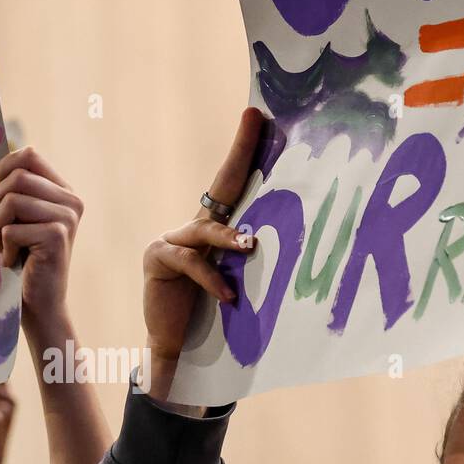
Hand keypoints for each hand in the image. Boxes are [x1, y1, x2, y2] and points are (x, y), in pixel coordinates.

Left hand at [0, 147, 81, 333]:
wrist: (41, 304)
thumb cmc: (23, 260)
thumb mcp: (18, 218)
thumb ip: (12, 189)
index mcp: (63, 191)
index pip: (28, 155)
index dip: (2, 170)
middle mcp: (71, 201)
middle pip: (17, 177)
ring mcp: (67, 217)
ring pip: (11, 201)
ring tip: (3, 249)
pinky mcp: (57, 236)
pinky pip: (11, 230)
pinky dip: (3, 250)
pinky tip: (14, 264)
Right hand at [142, 108, 265, 398]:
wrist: (171, 347)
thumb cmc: (208, 318)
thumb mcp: (238, 289)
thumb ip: (253, 273)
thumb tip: (305, 259)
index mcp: (214, 232)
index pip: (234, 185)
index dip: (246, 151)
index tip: (260, 117)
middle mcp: (193, 229)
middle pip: (220, 185)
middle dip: (239, 150)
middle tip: (254, 119)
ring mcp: (172, 240)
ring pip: (205, 230)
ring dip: (229, 238)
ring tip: (250, 246)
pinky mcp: (158, 259)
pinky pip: (190, 262)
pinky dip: (211, 278)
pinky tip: (228, 296)